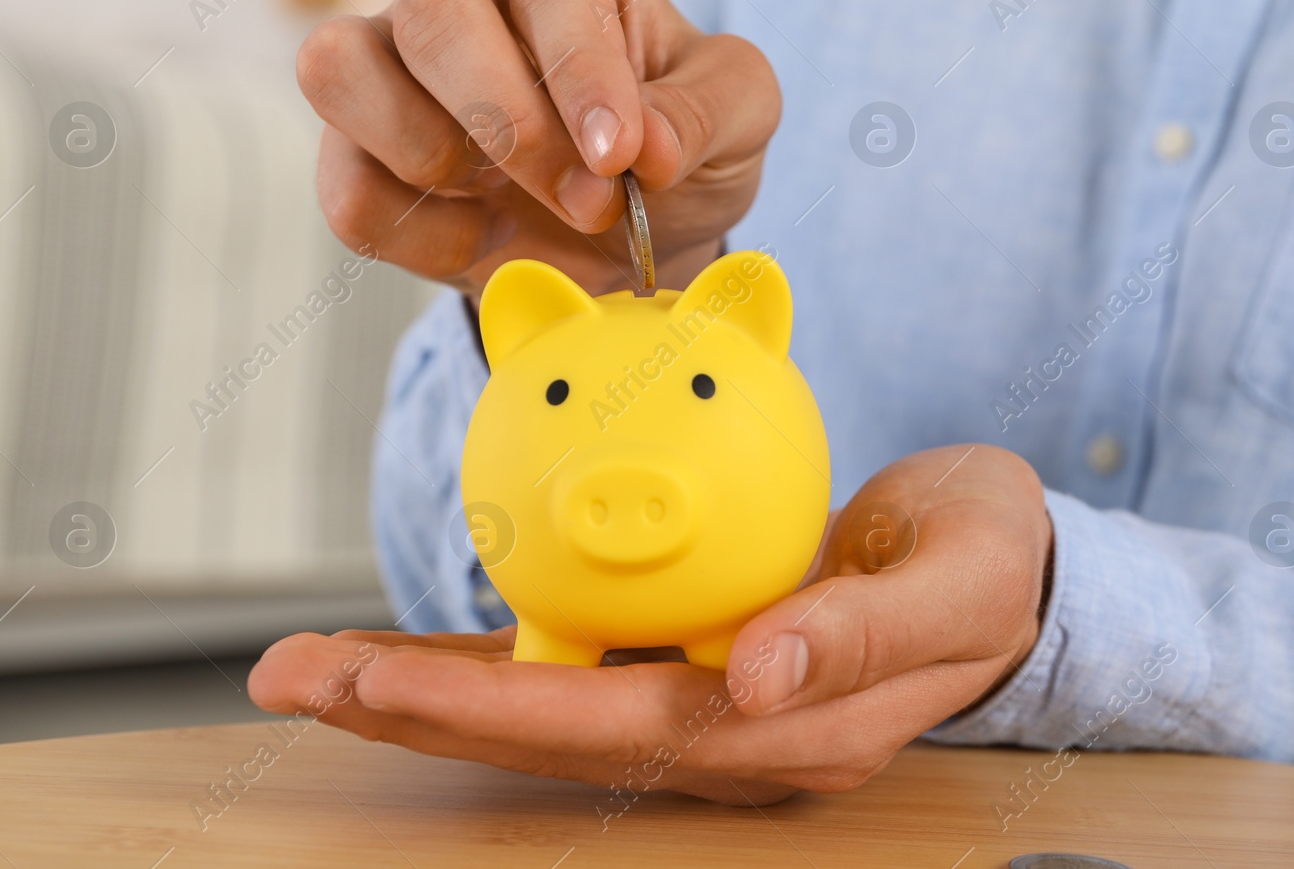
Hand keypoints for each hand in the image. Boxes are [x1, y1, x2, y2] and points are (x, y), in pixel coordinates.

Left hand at [248, 446, 1052, 804]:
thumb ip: (860, 636)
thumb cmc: (988, 560)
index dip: (494, 709)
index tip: (383, 681)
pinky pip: (574, 660)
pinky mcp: (691, 656)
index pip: (615, 729)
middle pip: (547, 731)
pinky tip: (415, 639)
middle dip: (414, 710)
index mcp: (784, 730)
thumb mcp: (958, 582)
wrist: (1003, 561)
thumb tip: (758, 683)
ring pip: (543, 702)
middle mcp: (725, 731)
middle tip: (290, 674)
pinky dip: (489, 650)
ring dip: (425, 687)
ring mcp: (703, 699)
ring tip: (309, 664)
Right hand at [297, 0, 780, 301]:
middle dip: (513, 127)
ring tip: (516, 204)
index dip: (579, 64)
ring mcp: (388, 55)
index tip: (619, 153)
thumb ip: (710, 112)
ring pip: (342, 69)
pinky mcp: (351, 144)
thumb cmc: (675, 144)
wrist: (626, 236)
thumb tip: (643, 143)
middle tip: (590, 201)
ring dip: (435, 158)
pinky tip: (482, 240)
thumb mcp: (740, 118)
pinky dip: (416, 233)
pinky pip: (343, 183)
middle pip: (434, 13)